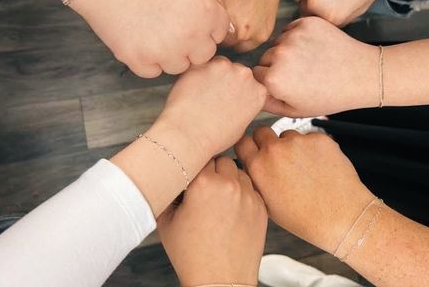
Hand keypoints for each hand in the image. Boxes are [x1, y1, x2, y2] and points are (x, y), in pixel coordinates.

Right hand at [73, 0, 230, 76]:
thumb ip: (211, 2)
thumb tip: (224, 26)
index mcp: (208, 15)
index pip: (219, 36)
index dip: (204, 28)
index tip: (188, 19)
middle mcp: (192, 37)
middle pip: (202, 56)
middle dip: (191, 45)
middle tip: (170, 27)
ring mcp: (166, 52)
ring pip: (178, 67)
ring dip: (169, 55)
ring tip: (152, 30)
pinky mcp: (140, 60)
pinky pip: (152, 71)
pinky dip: (146, 60)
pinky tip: (138, 38)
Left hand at [151, 56, 266, 159]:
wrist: (189, 136)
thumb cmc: (212, 137)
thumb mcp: (242, 125)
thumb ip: (245, 106)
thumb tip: (238, 102)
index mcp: (258, 92)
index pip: (252, 82)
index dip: (238, 88)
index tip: (231, 94)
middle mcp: (244, 76)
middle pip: (235, 70)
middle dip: (226, 79)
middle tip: (213, 96)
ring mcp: (223, 67)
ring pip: (217, 65)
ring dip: (211, 75)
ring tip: (201, 95)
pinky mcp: (202, 64)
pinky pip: (199, 64)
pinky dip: (194, 74)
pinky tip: (191, 91)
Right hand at [159, 156, 266, 286]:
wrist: (220, 281)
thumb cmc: (193, 256)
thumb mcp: (167, 221)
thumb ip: (167, 191)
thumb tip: (168, 174)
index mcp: (203, 184)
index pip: (199, 154)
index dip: (193, 164)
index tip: (190, 172)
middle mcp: (229, 185)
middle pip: (221, 158)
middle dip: (211, 170)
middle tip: (203, 188)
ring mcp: (248, 195)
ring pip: (238, 171)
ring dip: (229, 178)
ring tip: (218, 200)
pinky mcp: (261, 206)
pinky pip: (251, 187)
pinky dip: (242, 192)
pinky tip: (231, 209)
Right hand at [236, 128, 372, 253]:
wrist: (342, 217)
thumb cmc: (306, 218)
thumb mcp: (267, 205)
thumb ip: (256, 179)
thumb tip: (252, 165)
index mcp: (259, 167)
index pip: (242, 141)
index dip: (248, 147)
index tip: (252, 150)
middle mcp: (275, 150)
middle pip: (262, 131)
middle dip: (266, 141)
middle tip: (278, 157)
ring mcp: (298, 141)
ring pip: (288, 135)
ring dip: (292, 146)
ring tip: (304, 169)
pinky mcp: (319, 138)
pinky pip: (310, 137)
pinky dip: (313, 148)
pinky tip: (320, 167)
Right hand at [253, 17, 379, 116]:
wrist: (361, 74)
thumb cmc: (331, 96)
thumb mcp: (295, 111)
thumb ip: (267, 103)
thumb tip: (251, 91)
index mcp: (274, 79)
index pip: (255, 75)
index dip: (268, 81)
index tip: (283, 84)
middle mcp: (279, 55)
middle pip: (264, 57)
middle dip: (276, 65)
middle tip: (299, 74)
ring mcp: (293, 37)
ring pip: (278, 43)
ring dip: (287, 50)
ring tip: (309, 62)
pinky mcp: (306, 23)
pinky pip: (291, 29)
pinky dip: (298, 37)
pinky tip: (314, 49)